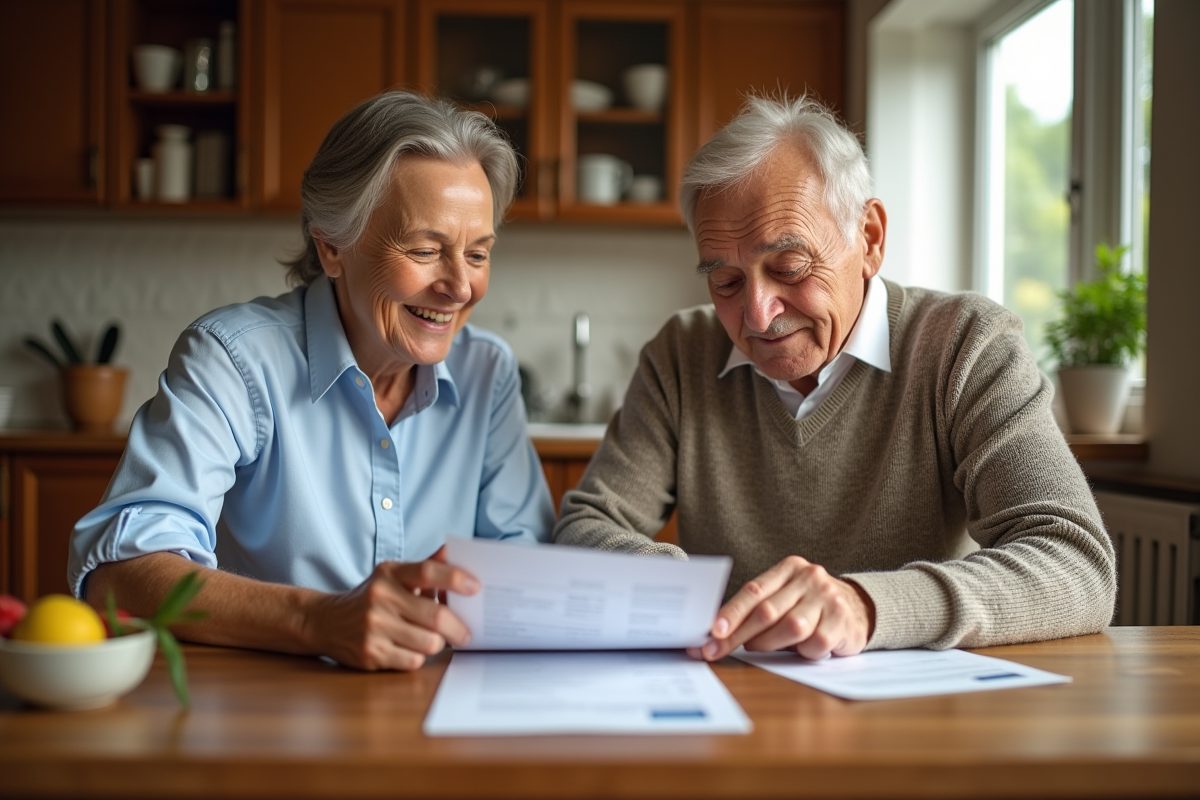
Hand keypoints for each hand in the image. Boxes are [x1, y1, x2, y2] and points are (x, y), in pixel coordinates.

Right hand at [302, 546, 479, 670]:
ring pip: (428, 643)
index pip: (428, 572)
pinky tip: (410, 649)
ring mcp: (374, 627)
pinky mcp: (370, 654)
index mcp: (389, 573)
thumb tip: (455, 550)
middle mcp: (380, 598)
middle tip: (467, 633)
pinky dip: (418, 657)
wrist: (325, 621)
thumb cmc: (370, 597)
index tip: (476, 587)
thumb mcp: (392, 576)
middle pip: (435, 616)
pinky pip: (413, 661)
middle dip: (458, 628)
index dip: (455, 578)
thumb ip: (425, 567)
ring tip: (433, 639)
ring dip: (437, 644)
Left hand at [687, 556, 873, 661]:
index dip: (731, 612)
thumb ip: (759, 608)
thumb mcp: (786, 596)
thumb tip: (720, 632)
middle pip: (766, 611)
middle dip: (737, 634)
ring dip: (768, 644)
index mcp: (790, 568)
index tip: (713, 630)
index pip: (754, 590)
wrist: (859, 608)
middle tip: (716, 650)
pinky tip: (802, 649)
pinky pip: (813, 644)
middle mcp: (810, 578)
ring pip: (789, 627)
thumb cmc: (810, 605)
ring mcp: (828, 598)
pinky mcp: (842, 621)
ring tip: (759, 647)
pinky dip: (802, 652)